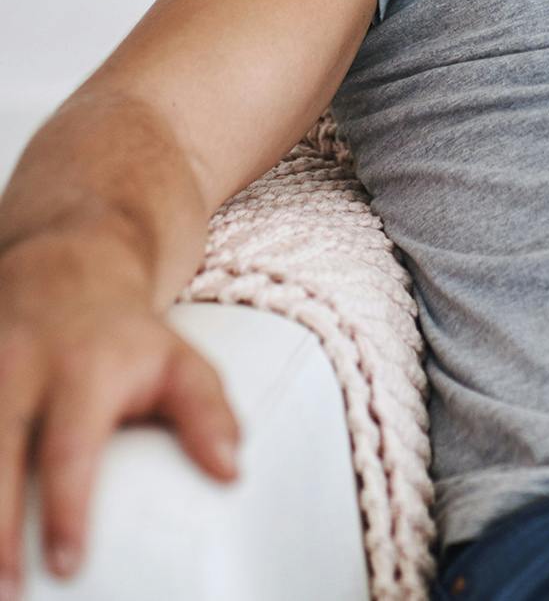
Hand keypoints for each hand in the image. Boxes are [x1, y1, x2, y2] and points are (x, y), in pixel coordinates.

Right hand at [0, 234, 239, 589]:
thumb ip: (208, 414)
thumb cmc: (129, 341)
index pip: (71, 448)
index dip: (68, 510)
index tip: (70, 567)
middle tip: (6, 595)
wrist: (64, 274)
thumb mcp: (180, 363)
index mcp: (83, 371)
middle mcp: (18, 373)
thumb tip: (232, 472)